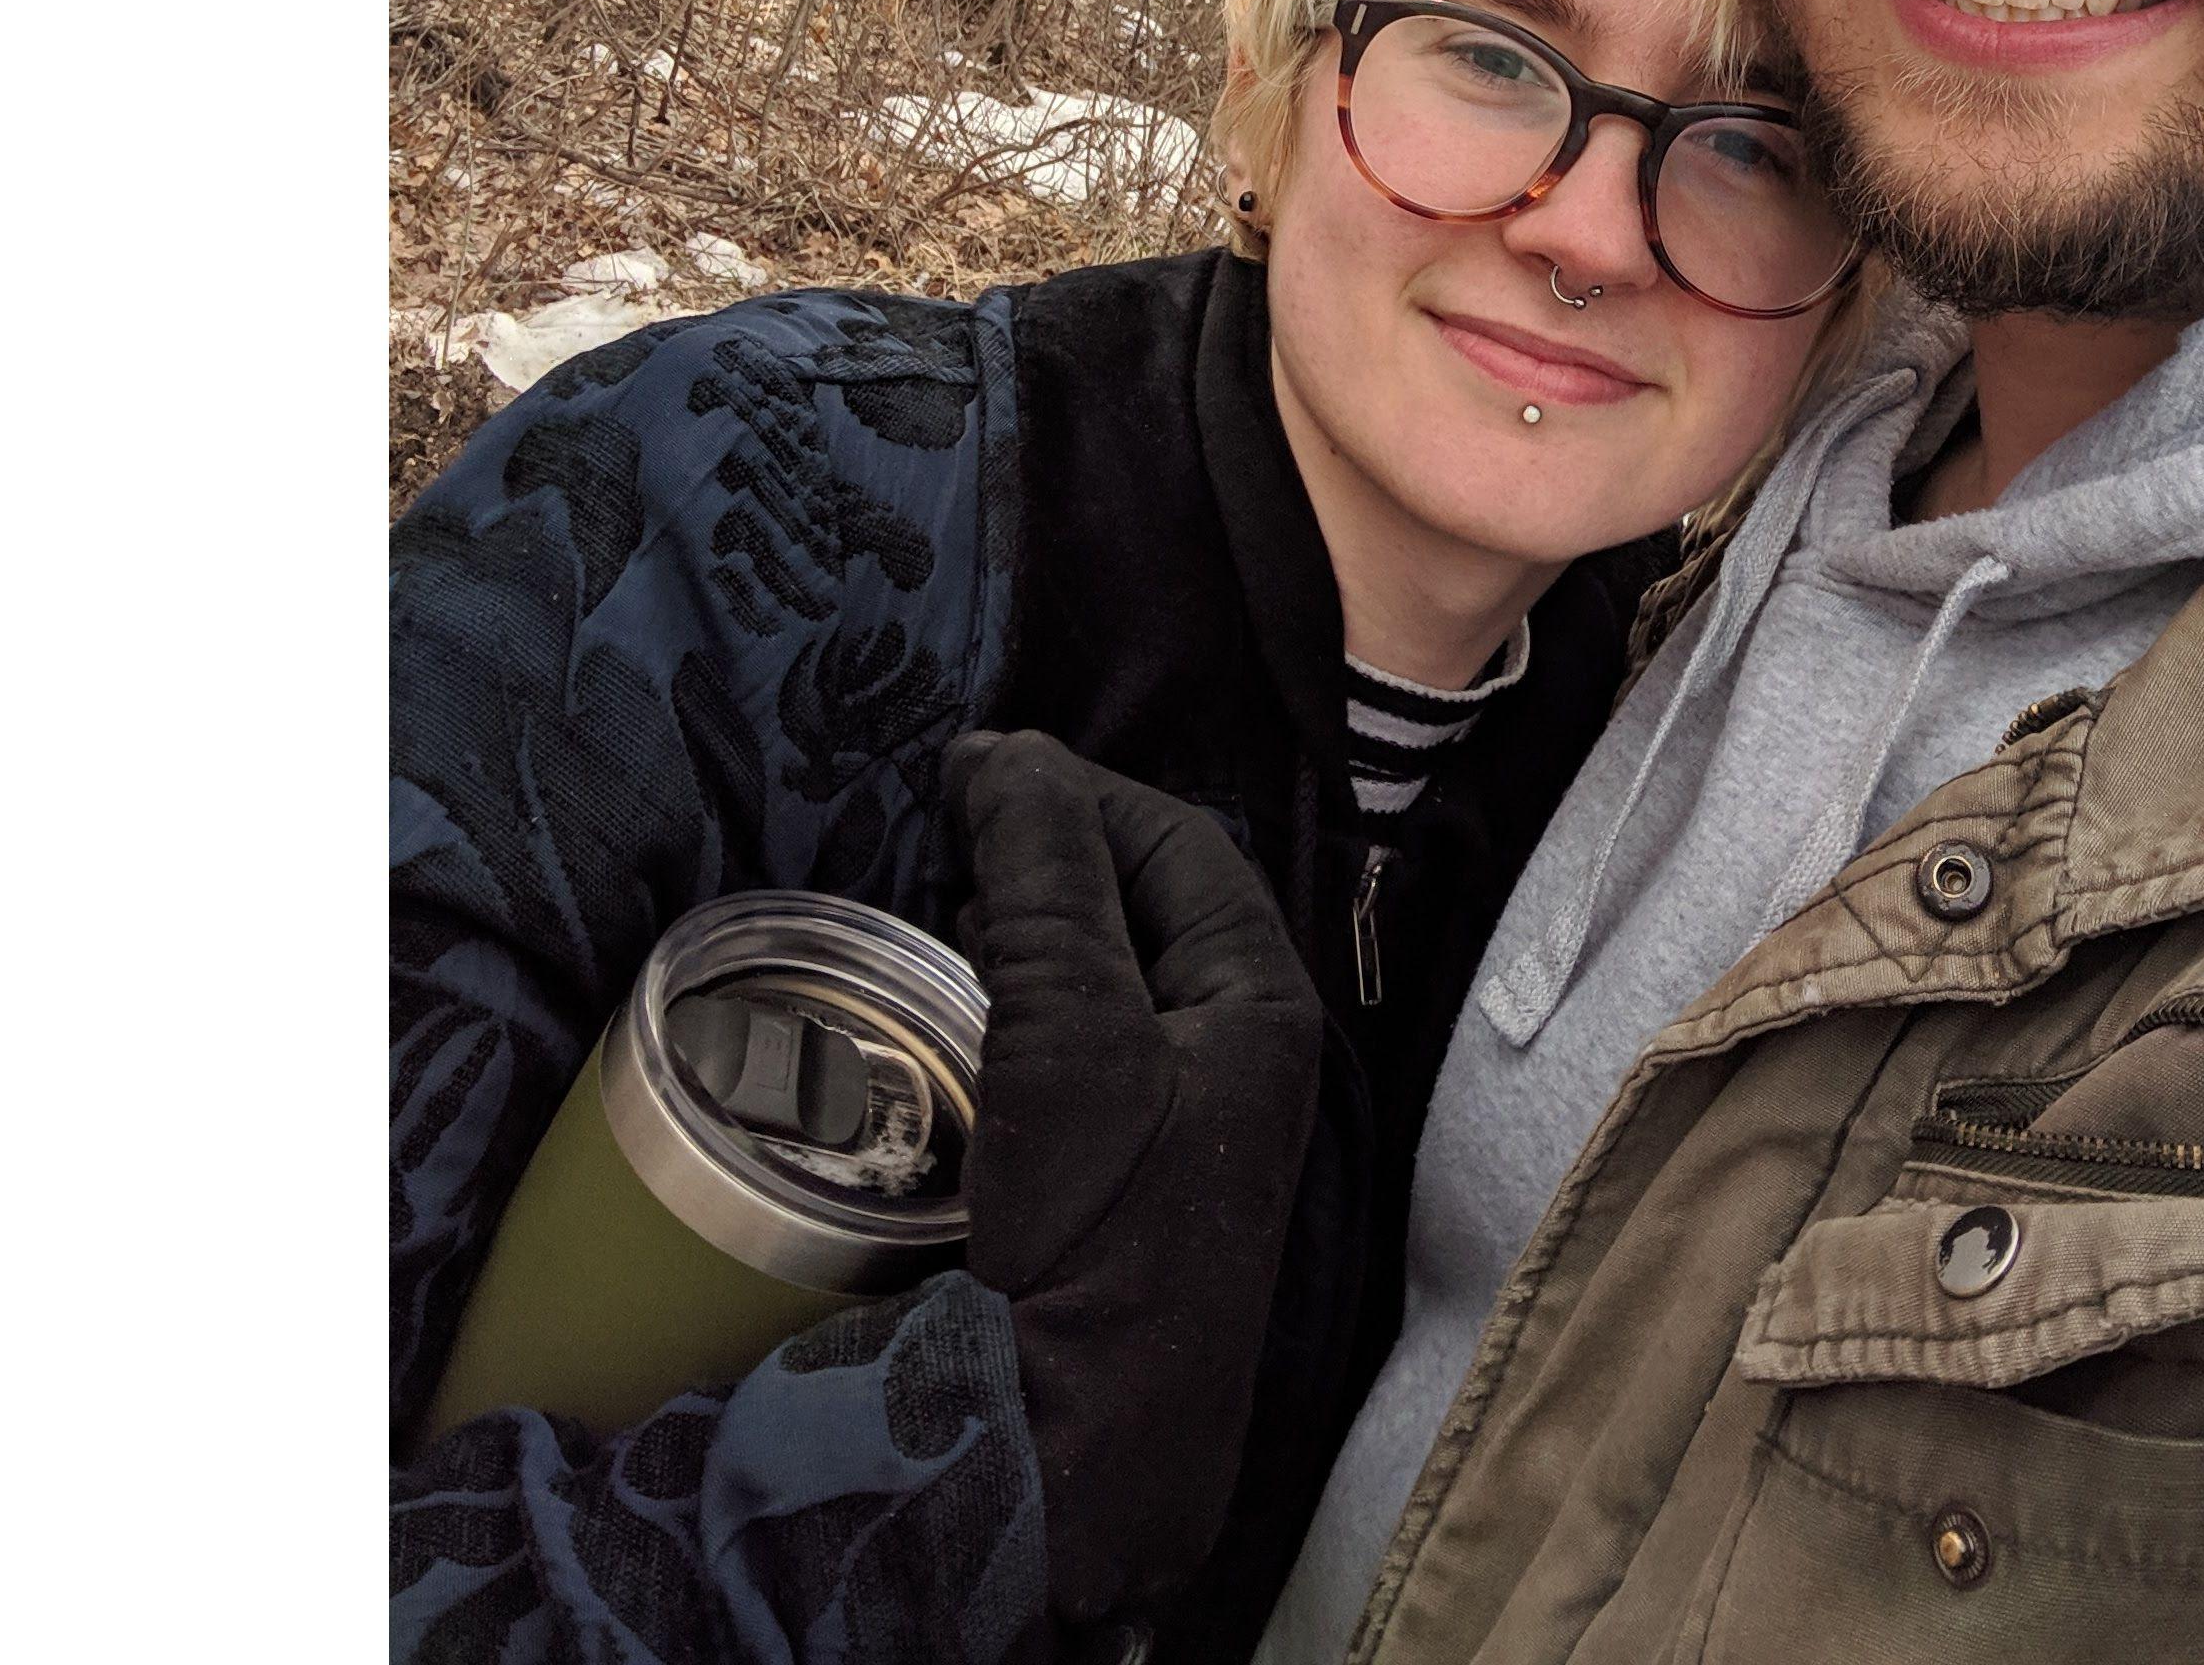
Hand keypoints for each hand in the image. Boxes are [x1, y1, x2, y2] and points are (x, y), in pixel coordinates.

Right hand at [945, 730, 1320, 1627]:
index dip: (1074, 791)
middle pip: (1143, 897)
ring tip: (944, 903)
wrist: (1082, 1452)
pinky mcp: (1121, 1164)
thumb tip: (1009, 752)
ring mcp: (1182, 1107)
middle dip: (1049, 849)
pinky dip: (1016, 992)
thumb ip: (1049, 881)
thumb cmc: (1101, 1235)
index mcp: (1260, 994)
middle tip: (945, 832)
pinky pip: (1076, 1034)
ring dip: (1028, 918)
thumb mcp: (1073, 1033)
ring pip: (1106, 963)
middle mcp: (1237, 1041)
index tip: (970, 770)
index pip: (1174, 840)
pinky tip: (961, 999)